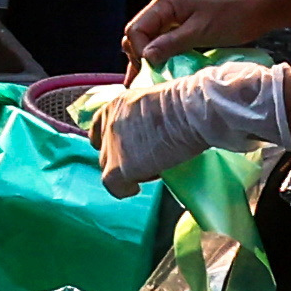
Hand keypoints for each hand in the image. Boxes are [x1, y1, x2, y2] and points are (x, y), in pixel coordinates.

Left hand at [80, 55, 290, 192]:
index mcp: (117, 104)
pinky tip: (137, 187)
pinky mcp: (119, 167)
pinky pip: (114, 187)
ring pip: (109, 168)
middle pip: (105, 149)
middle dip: (123, 156)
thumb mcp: (156, 101)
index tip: (127, 147)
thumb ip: (145, 115)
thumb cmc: (186, 104)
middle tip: (147, 159)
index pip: (100, 126)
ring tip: (152, 169)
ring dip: (129, 171)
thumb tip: (153, 129)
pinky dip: (125, 189)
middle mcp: (108, 124)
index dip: (111, 139)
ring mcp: (112, 146)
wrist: (190, 112)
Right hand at [119, 0, 290, 67]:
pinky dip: (162, 55)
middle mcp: (164, 7)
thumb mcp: (201, 31)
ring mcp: (174, 15)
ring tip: (148, 81)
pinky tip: (162, 70)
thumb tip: (146, 58)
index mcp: (164, 3)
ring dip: (149, 58)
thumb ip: (171, 43)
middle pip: (139, 34)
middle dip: (138, 57)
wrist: (261, 6)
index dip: (139, 51)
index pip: (136, 30)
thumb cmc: (233, 15)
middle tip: (144, 81)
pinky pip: (165, 40)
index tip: (152, 70)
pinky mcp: (185, 24)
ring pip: (151, 39)